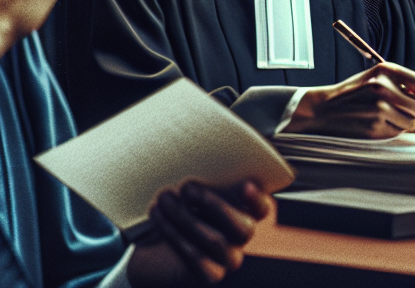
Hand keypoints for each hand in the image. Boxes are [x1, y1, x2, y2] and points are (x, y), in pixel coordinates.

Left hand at [127, 180, 272, 286]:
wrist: (151, 238)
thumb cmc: (176, 199)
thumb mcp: (190, 179)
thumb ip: (201, 167)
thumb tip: (195, 139)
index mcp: (243, 207)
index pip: (262, 207)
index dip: (258, 199)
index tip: (245, 184)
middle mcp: (239, 235)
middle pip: (243, 227)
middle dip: (214, 204)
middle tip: (186, 186)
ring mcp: (227, 257)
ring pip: (216, 242)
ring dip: (186, 217)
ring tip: (163, 198)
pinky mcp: (208, 274)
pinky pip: (197, 260)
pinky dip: (174, 235)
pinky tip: (158, 216)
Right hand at [285, 62, 414, 137]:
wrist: (325, 108)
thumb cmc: (352, 93)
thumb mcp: (374, 77)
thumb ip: (398, 82)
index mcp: (384, 70)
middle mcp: (383, 86)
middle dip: (413, 112)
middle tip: (398, 111)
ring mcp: (379, 107)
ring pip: (410, 122)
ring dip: (402, 123)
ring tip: (383, 117)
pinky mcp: (375, 126)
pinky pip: (397, 132)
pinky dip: (391, 131)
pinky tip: (375, 124)